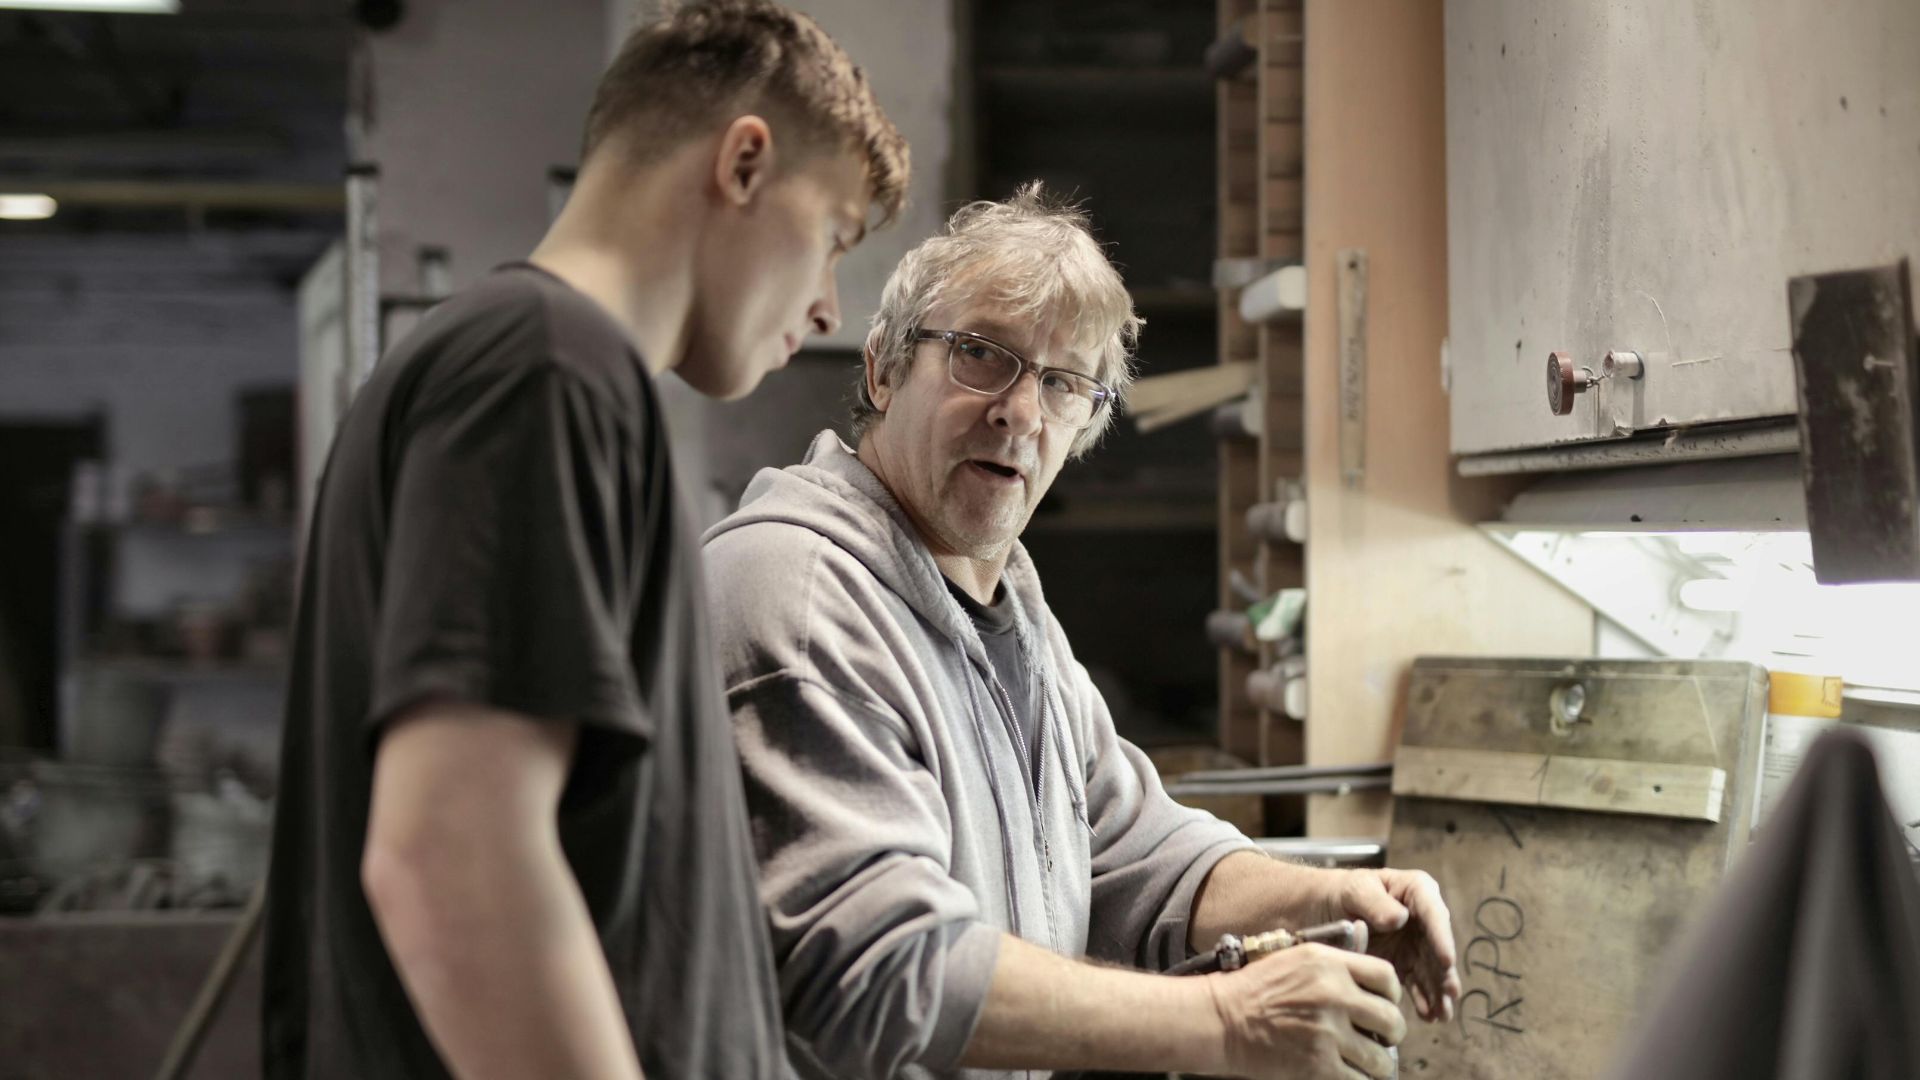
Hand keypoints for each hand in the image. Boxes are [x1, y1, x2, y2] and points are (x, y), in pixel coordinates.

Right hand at [1205, 943, 1404, 1078]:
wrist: (1222, 1019)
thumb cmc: (1256, 989)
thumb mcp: (1296, 958)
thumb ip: (1335, 964)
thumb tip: (1372, 971)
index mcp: (1328, 963)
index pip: (1386, 976)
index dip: (1392, 994)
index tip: (1385, 1004)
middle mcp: (1333, 994)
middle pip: (1391, 1019)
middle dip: (1391, 1033)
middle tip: (1380, 1039)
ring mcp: (1327, 1032)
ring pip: (1381, 1058)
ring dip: (1376, 1063)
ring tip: (1365, 1061)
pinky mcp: (1319, 1066)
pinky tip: (1347, 1073)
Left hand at [1320, 868, 1461, 1022]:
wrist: (1320, 909)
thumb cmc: (1341, 892)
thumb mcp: (1355, 890)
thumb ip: (1376, 902)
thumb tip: (1399, 919)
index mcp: (1416, 892)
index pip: (1434, 914)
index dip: (1442, 938)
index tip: (1447, 960)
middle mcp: (1423, 920)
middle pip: (1438, 947)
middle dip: (1445, 973)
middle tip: (1450, 994)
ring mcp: (1415, 945)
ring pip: (1431, 970)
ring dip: (1438, 992)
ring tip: (1441, 1014)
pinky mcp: (1404, 965)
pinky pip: (1416, 984)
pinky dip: (1422, 999)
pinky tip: (1426, 1015)